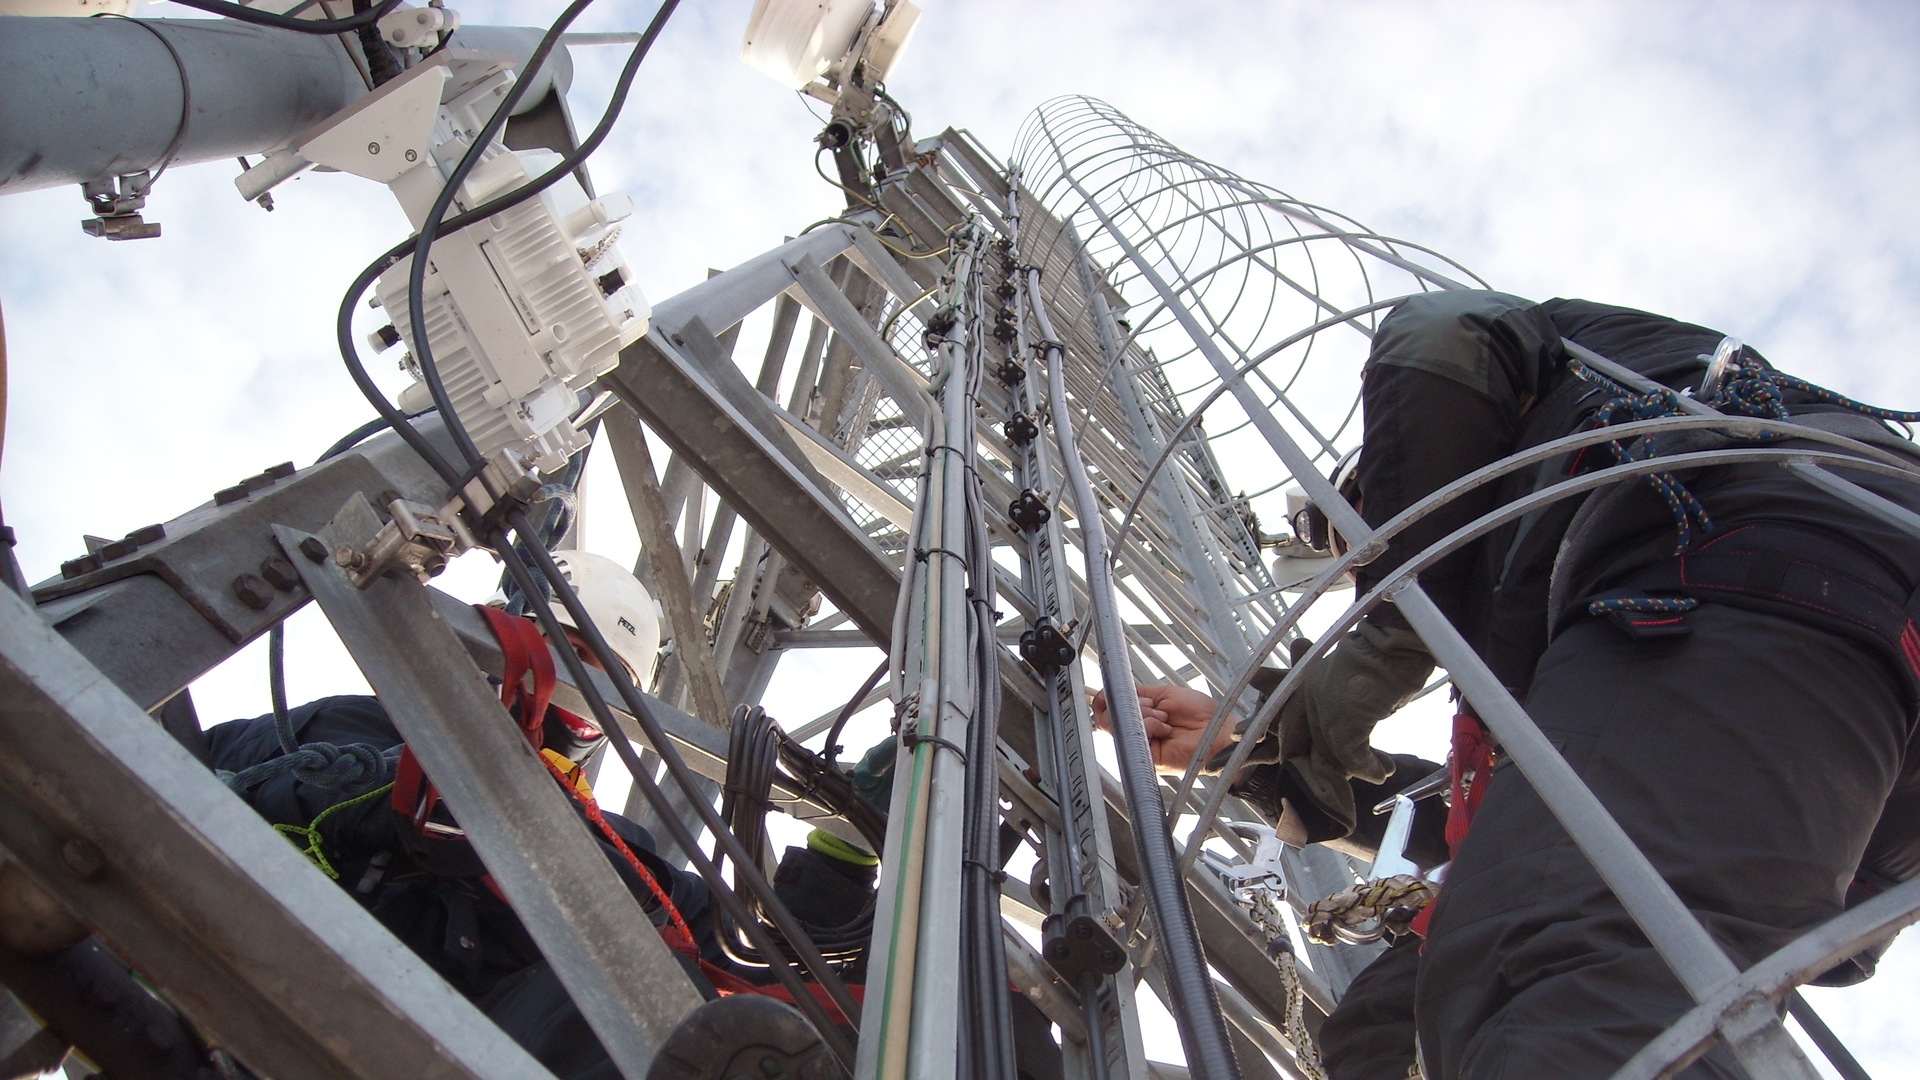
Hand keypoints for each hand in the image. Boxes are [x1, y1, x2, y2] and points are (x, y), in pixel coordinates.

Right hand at [1091, 683, 1238, 773]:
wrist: (1217, 730)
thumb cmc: (1200, 714)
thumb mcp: (1163, 694)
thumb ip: (1137, 693)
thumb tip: (1115, 689)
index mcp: (1140, 717)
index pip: (1109, 710)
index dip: (1105, 700)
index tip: (1107, 693)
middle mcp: (1137, 732)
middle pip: (1107, 718)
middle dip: (1128, 703)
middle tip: (1150, 705)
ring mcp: (1140, 745)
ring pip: (1118, 725)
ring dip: (1142, 714)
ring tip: (1163, 718)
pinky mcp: (1146, 757)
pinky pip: (1134, 735)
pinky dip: (1149, 725)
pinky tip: (1164, 728)